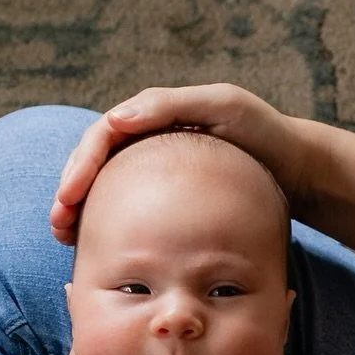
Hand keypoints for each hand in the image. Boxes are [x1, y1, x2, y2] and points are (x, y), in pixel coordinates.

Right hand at [49, 84, 309, 243]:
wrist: (295, 169)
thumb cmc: (264, 134)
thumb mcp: (225, 106)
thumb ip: (171, 105)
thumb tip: (116, 119)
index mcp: (154, 116)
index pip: (102, 136)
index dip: (80, 165)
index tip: (69, 196)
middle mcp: (148, 142)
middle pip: (94, 164)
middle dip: (70, 193)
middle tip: (59, 225)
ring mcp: (156, 172)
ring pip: (105, 189)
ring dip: (80, 212)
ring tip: (67, 239)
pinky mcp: (167, 200)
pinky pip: (128, 210)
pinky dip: (108, 226)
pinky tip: (100, 249)